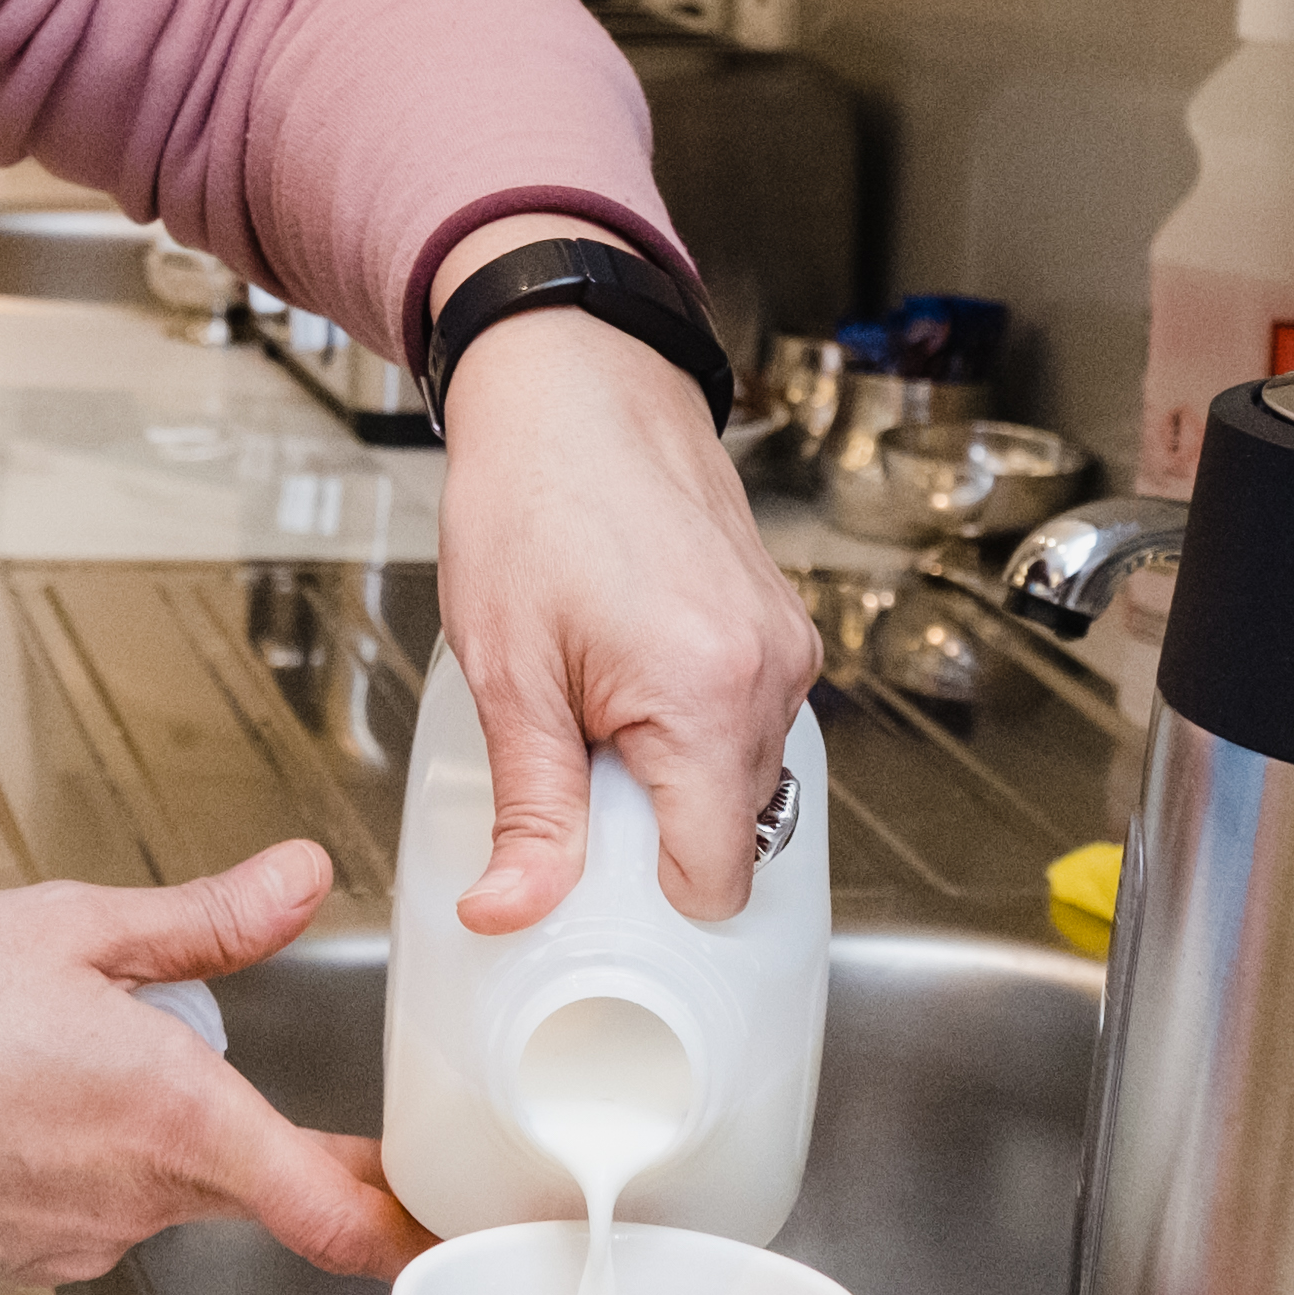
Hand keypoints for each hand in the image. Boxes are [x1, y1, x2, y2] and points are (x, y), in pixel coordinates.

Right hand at [0, 840, 424, 1287]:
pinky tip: (14, 1108)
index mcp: (183, 1120)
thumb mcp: (76, 930)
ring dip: (138, 1133)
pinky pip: (87, 1209)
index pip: (336, 1212)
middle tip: (171, 1051)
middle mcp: (145, 1200)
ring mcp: (84, 1240)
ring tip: (54, 1060)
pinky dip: (73, 1161)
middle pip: (243, 1178)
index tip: (444, 1218)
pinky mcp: (27, 1258)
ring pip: (156, 1187)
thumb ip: (203, 921)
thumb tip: (299, 880)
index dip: (404, 1225)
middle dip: (228, 1119)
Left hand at [425, 232, 819, 927]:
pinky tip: (626, 676)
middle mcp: (771, 676)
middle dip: (652, 832)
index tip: (588, 883)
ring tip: (593, 707)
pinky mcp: (780, 626)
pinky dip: (692, 726)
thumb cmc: (533, 498)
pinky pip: (747, 721)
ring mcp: (786, 647)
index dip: (647, 903)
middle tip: (570, 768)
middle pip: (733, 834)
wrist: (574, 383)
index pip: (716, 880)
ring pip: (742, 779)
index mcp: (709, 698)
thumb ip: (530, 806)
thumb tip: (511, 911)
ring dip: (671, 775)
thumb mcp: (507, 670)